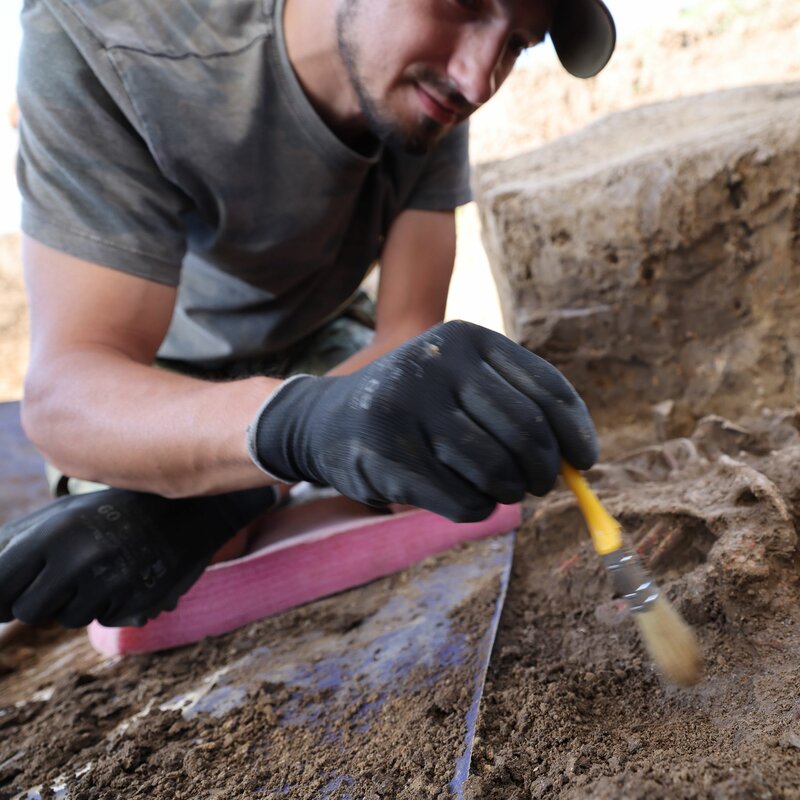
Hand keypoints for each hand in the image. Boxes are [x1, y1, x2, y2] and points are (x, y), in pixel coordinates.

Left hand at [0, 485, 277, 627]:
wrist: (187, 510)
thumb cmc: (111, 510)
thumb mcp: (62, 513)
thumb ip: (15, 542)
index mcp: (55, 533)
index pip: (0, 583)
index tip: (5, 600)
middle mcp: (81, 559)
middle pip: (28, 610)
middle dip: (36, 601)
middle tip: (55, 583)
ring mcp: (112, 582)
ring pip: (66, 618)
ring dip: (75, 602)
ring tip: (97, 571)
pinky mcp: (138, 602)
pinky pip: (103, 620)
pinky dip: (108, 605)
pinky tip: (123, 576)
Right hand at [249, 320, 596, 521]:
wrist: (328, 421)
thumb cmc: (415, 408)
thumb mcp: (461, 384)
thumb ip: (515, 407)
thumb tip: (577, 461)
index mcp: (468, 338)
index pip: (546, 389)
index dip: (575, 432)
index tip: (584, 462)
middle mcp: (438, 362)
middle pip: (526, 433)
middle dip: (543, 471)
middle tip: (537, 485)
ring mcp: (408, 406)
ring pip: (496, 471)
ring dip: (509, 492)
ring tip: (501, 491)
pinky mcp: (387, 454)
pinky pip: (463, 500)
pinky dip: (477, 509)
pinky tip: (467, 500)